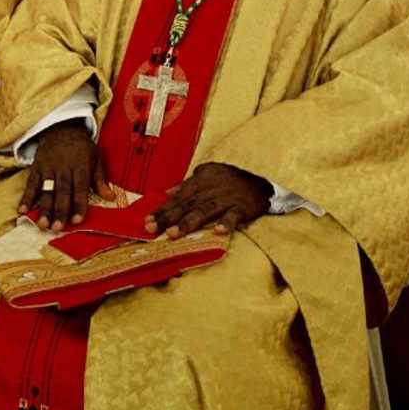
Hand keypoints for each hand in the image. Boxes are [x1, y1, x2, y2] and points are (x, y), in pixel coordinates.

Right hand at [20, 120, 106, 228]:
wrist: (61, 127)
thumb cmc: (82, 147)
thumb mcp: (96, 158)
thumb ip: (100, 179)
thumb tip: (111, 197)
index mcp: (80, 165)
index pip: (80, 187)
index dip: (79, 204)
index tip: (77, 220)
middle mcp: (63, 167)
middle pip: (61, 191)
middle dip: (59, 210)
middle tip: (57, 227)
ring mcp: (48, 167)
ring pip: (46, 189)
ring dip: (43, 207)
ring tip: (42, 224)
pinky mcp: (37, 167)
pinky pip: (31, 183)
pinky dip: (26, 197)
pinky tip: (22, 210)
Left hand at [145, 162, 270, 238]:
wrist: (261, 184)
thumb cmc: (230, 181)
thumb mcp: (208, 175)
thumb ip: (189, 185)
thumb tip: (168, 192)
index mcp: (201, 180)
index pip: (178, 196)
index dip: (162, 208)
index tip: (147, 220)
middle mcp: (212, 188)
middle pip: (187, 204)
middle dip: (168, 217)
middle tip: (152, 228)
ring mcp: (227, 197)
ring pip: (205, 210)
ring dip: (189, 222)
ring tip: (173, 233)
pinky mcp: (243, 208)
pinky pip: (234, 215)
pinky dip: (226, 223)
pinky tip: (218, 232)